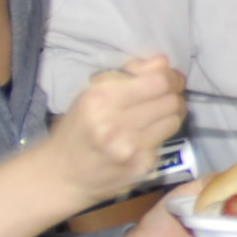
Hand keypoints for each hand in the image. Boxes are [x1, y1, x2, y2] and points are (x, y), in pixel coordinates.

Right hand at [46, 58, 187, 207]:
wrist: (62, 174)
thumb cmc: (77, 128)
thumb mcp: (92, 93)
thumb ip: (128, 74)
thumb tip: (163, 62)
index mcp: (101, 98)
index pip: (158, 81)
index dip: (170, 77)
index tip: (170, 78)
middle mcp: (115, 123)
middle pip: (170, 101)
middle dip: (173, 95)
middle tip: (166, 96)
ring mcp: (129, 148)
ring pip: (173, 120)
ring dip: (170, 115)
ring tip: (157, 115)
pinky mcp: (140, 166)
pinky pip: (164, 141)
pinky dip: (159, 135)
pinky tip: (145, 136)